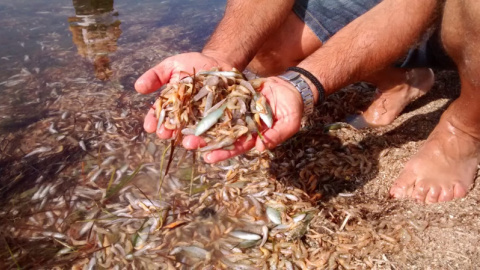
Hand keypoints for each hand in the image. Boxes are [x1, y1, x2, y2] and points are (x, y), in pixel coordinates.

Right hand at [135, 52, 232, 137]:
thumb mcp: (171, 66)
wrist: (219, 61)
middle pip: (176, 127)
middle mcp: (185, 115)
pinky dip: (214, 138)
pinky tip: (212, 141)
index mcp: (171, 105)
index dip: (153, 121)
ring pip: (195, 132)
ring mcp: (202, 118)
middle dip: (170, 132)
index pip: (159, 115)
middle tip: (165, 135)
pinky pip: (217, 130)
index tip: (149, 126)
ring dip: (191, 140)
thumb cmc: (192, 64)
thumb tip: (138, 87)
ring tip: (187, 142)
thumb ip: (155, 76)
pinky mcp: (219, 119)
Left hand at [184, 76, 303, 162]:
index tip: (209, 158)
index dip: (224, 152)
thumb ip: (277, 135)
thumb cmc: (293, 107)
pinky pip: (219, 101)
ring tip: (184, 128)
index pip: (237, 146)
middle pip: (221, 135)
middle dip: (205, 140)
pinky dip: (207, 104)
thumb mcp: (290, 122)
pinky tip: (192, 106)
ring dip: (202, 124)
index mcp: (254, 136)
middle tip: (188, 143)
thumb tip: (262, 147)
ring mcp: (237, 111)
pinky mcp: (234, 96)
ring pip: (217, 119)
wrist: (291, 87)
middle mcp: (242, 125)